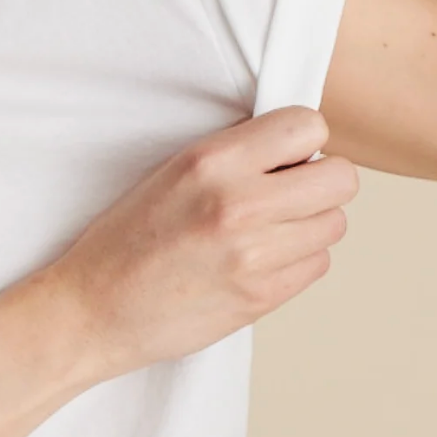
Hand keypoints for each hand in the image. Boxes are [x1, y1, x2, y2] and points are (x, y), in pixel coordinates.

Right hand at [37, 106, 359, 381]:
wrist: (94, 309)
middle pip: (341, 179)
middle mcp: (239, 204)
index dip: (303, 142)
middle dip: (322, 183)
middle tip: (290, 194)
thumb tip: (302, 148)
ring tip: (270, 230)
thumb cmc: (128, 238)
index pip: (309, 126)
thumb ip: (238, 154)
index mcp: (213, 161)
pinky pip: (318, 265)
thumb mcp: (174, 171)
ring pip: (335, 224)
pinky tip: (262, 261)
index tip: (285, 158)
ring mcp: (255, 255)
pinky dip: (299, 261)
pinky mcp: (261, 296)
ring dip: (311, 225)